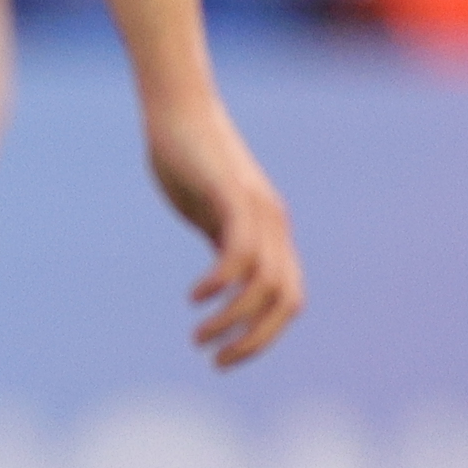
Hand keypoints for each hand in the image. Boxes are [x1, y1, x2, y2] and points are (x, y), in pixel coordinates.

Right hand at [156, 93, 306, 363]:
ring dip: (233, 319)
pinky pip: (240, 249)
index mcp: (270, 232)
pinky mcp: (232, 194)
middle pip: (287, 299)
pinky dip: (222, 282)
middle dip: (255, 340)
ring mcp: (256, 208)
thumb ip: (222, 243)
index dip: (264, 335)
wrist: (178, 107)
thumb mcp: (209, 213)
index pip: (289, 299)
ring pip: (265, 282)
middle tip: (215, 359)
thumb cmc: (189, 159)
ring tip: (199, 337)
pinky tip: (195, 296)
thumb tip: (223, 282)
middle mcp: (272, 223)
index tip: (226, 356)